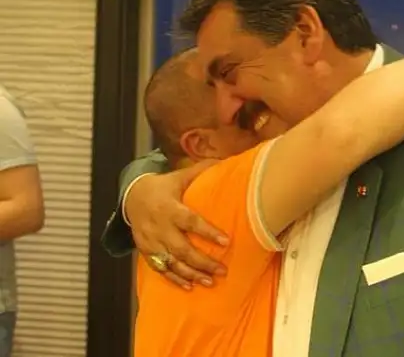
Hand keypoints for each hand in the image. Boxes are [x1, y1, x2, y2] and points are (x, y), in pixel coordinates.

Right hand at [125, 160, 225, 288]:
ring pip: (171, 263)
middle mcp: (159, 227)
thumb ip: (201, 171)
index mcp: (169, 208)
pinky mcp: (146, 251)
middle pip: (181, 248)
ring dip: (191, 274)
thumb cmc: (164, 187)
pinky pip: (161, 269)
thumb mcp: (179, 176)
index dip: (208, 232)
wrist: (132, 197)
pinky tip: (190, 286)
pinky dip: (175, 279)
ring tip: (210, 282)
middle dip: (203, 261)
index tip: (226, 242)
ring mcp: (151, 242)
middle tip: (223, 270)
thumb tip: (226, 161)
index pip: (190, 222)